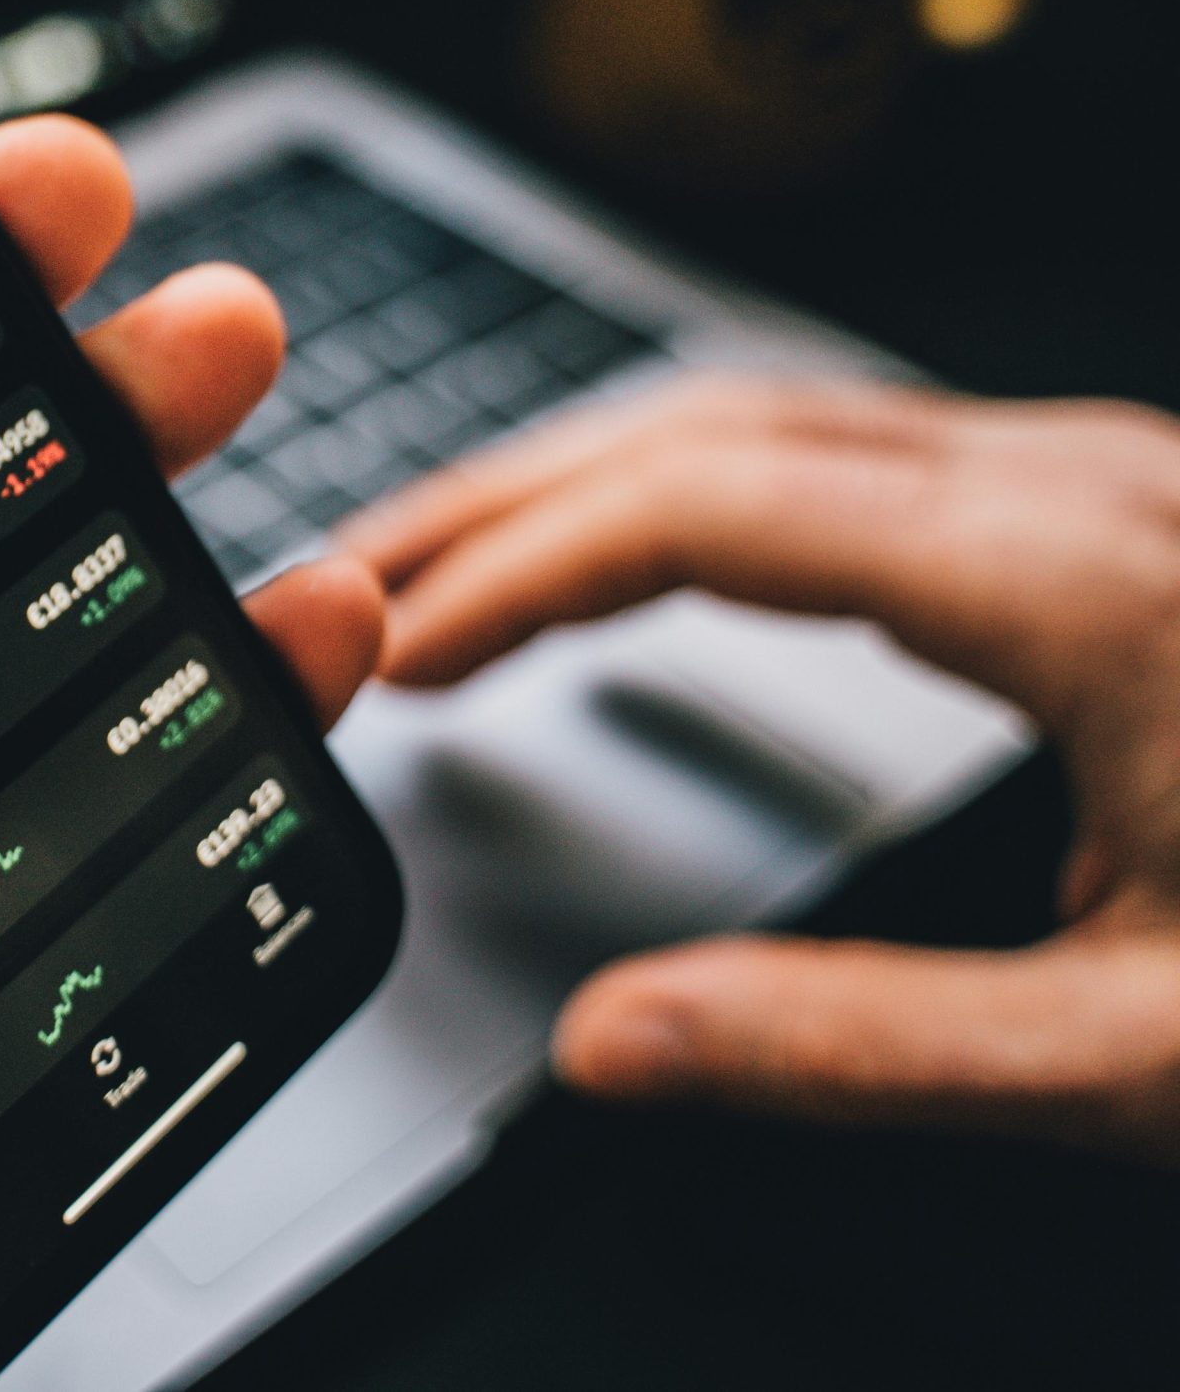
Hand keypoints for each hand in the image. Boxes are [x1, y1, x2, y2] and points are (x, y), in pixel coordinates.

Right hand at [341, 378, 1179, 1162]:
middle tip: (365, 585)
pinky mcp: (1111, 513)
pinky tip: (643, 560)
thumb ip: (857, 1046)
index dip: (511, 572)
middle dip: (509, 501)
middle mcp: (1082, 486)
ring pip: (775, 418)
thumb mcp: (1135, 1050)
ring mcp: (1103, 480)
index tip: (395, 651)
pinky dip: (693, 494)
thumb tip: (614, 1044)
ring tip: (462, 570)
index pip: (703, 511)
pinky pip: (845, 451)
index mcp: (1074, 584)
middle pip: (713, 428)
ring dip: (592, 482)